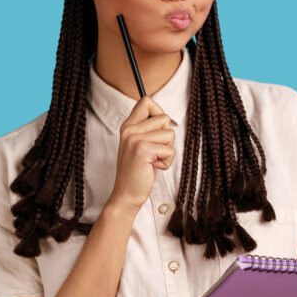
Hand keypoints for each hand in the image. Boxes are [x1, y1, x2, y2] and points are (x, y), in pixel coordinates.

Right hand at [107, 97, 174, 212]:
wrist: (126, 194)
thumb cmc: (137, 171)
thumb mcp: (139, 145)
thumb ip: (147, 129)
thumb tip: (165, 116)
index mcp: (128, 126)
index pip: (146, 101)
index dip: (158, 112)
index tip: (156, 131)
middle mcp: (129, 129)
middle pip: (164, 117)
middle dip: (166, 136)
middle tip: (154, 151)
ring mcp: (135, 139)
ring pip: (170, 134)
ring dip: (167, 150)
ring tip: (153, 160)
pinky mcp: (143, 150)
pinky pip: (170, 150)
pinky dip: (167, 162)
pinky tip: (154, 167)